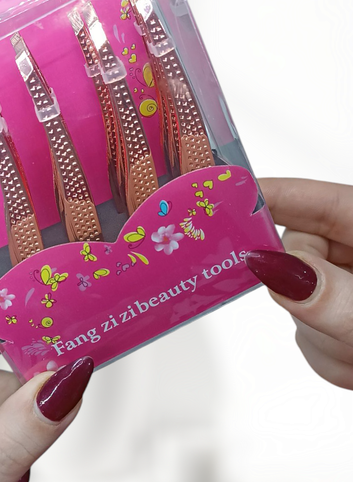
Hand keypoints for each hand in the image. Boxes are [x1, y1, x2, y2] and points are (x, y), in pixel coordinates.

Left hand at [0, 280, 92, 481]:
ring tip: (78, 337)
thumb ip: (21, 429)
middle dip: (25, 313)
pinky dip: (41, 387)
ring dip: (40, 353)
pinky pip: (15, 387)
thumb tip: (68, 379)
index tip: (31, 254)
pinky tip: (62, 387)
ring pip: (2, 355)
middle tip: (69, 291)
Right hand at [245, 178, 352, 388]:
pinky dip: (331, 357)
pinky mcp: (346, 324)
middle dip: (306, 295)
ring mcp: (350, 289)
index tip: (215, 203)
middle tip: (339, 324)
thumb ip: (338, 297)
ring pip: (296, 303)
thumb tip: (274, 269)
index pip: (306, 199)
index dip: (260, 196)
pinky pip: (309, 336)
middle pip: (293, 256)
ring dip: (326, 338)